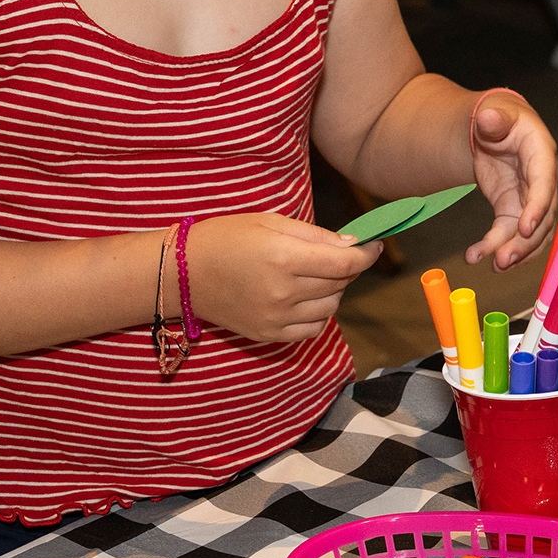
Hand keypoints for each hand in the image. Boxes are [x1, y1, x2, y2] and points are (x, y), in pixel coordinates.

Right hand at [183, 213, 381, 344]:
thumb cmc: (226, 238)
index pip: (345, 263)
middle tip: (334, 255)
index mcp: (283, 258)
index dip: (366, 254)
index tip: (375, 245)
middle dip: (346, 268)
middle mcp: (282, 292)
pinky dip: (319, 313)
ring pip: (331, 307)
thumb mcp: (270, 223)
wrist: (183, 273)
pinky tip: (306, 298)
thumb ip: (316, 236)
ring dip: (333, 291)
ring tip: (314, 275)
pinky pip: (313, 329)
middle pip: (340, 284)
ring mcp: (275, 318)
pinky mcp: (269, 334)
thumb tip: (354, 245)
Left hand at [468, 92, 557, 270]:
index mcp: (542, 153)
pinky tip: (483, 257)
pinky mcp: (515, 209)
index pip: (544, 184)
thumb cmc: (499, 116)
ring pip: (531, 233)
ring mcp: (530, 198)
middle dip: (525, 241)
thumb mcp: (495, 112)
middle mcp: (542, 180)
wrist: (494, 127)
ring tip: (493, 265)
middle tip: (504, 258)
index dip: (537, 207)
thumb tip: (488, 118)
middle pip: (542, 216)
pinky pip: (514, 235)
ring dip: (515, 252)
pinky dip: (502, 248)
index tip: (524, 227)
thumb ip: (494, 117)